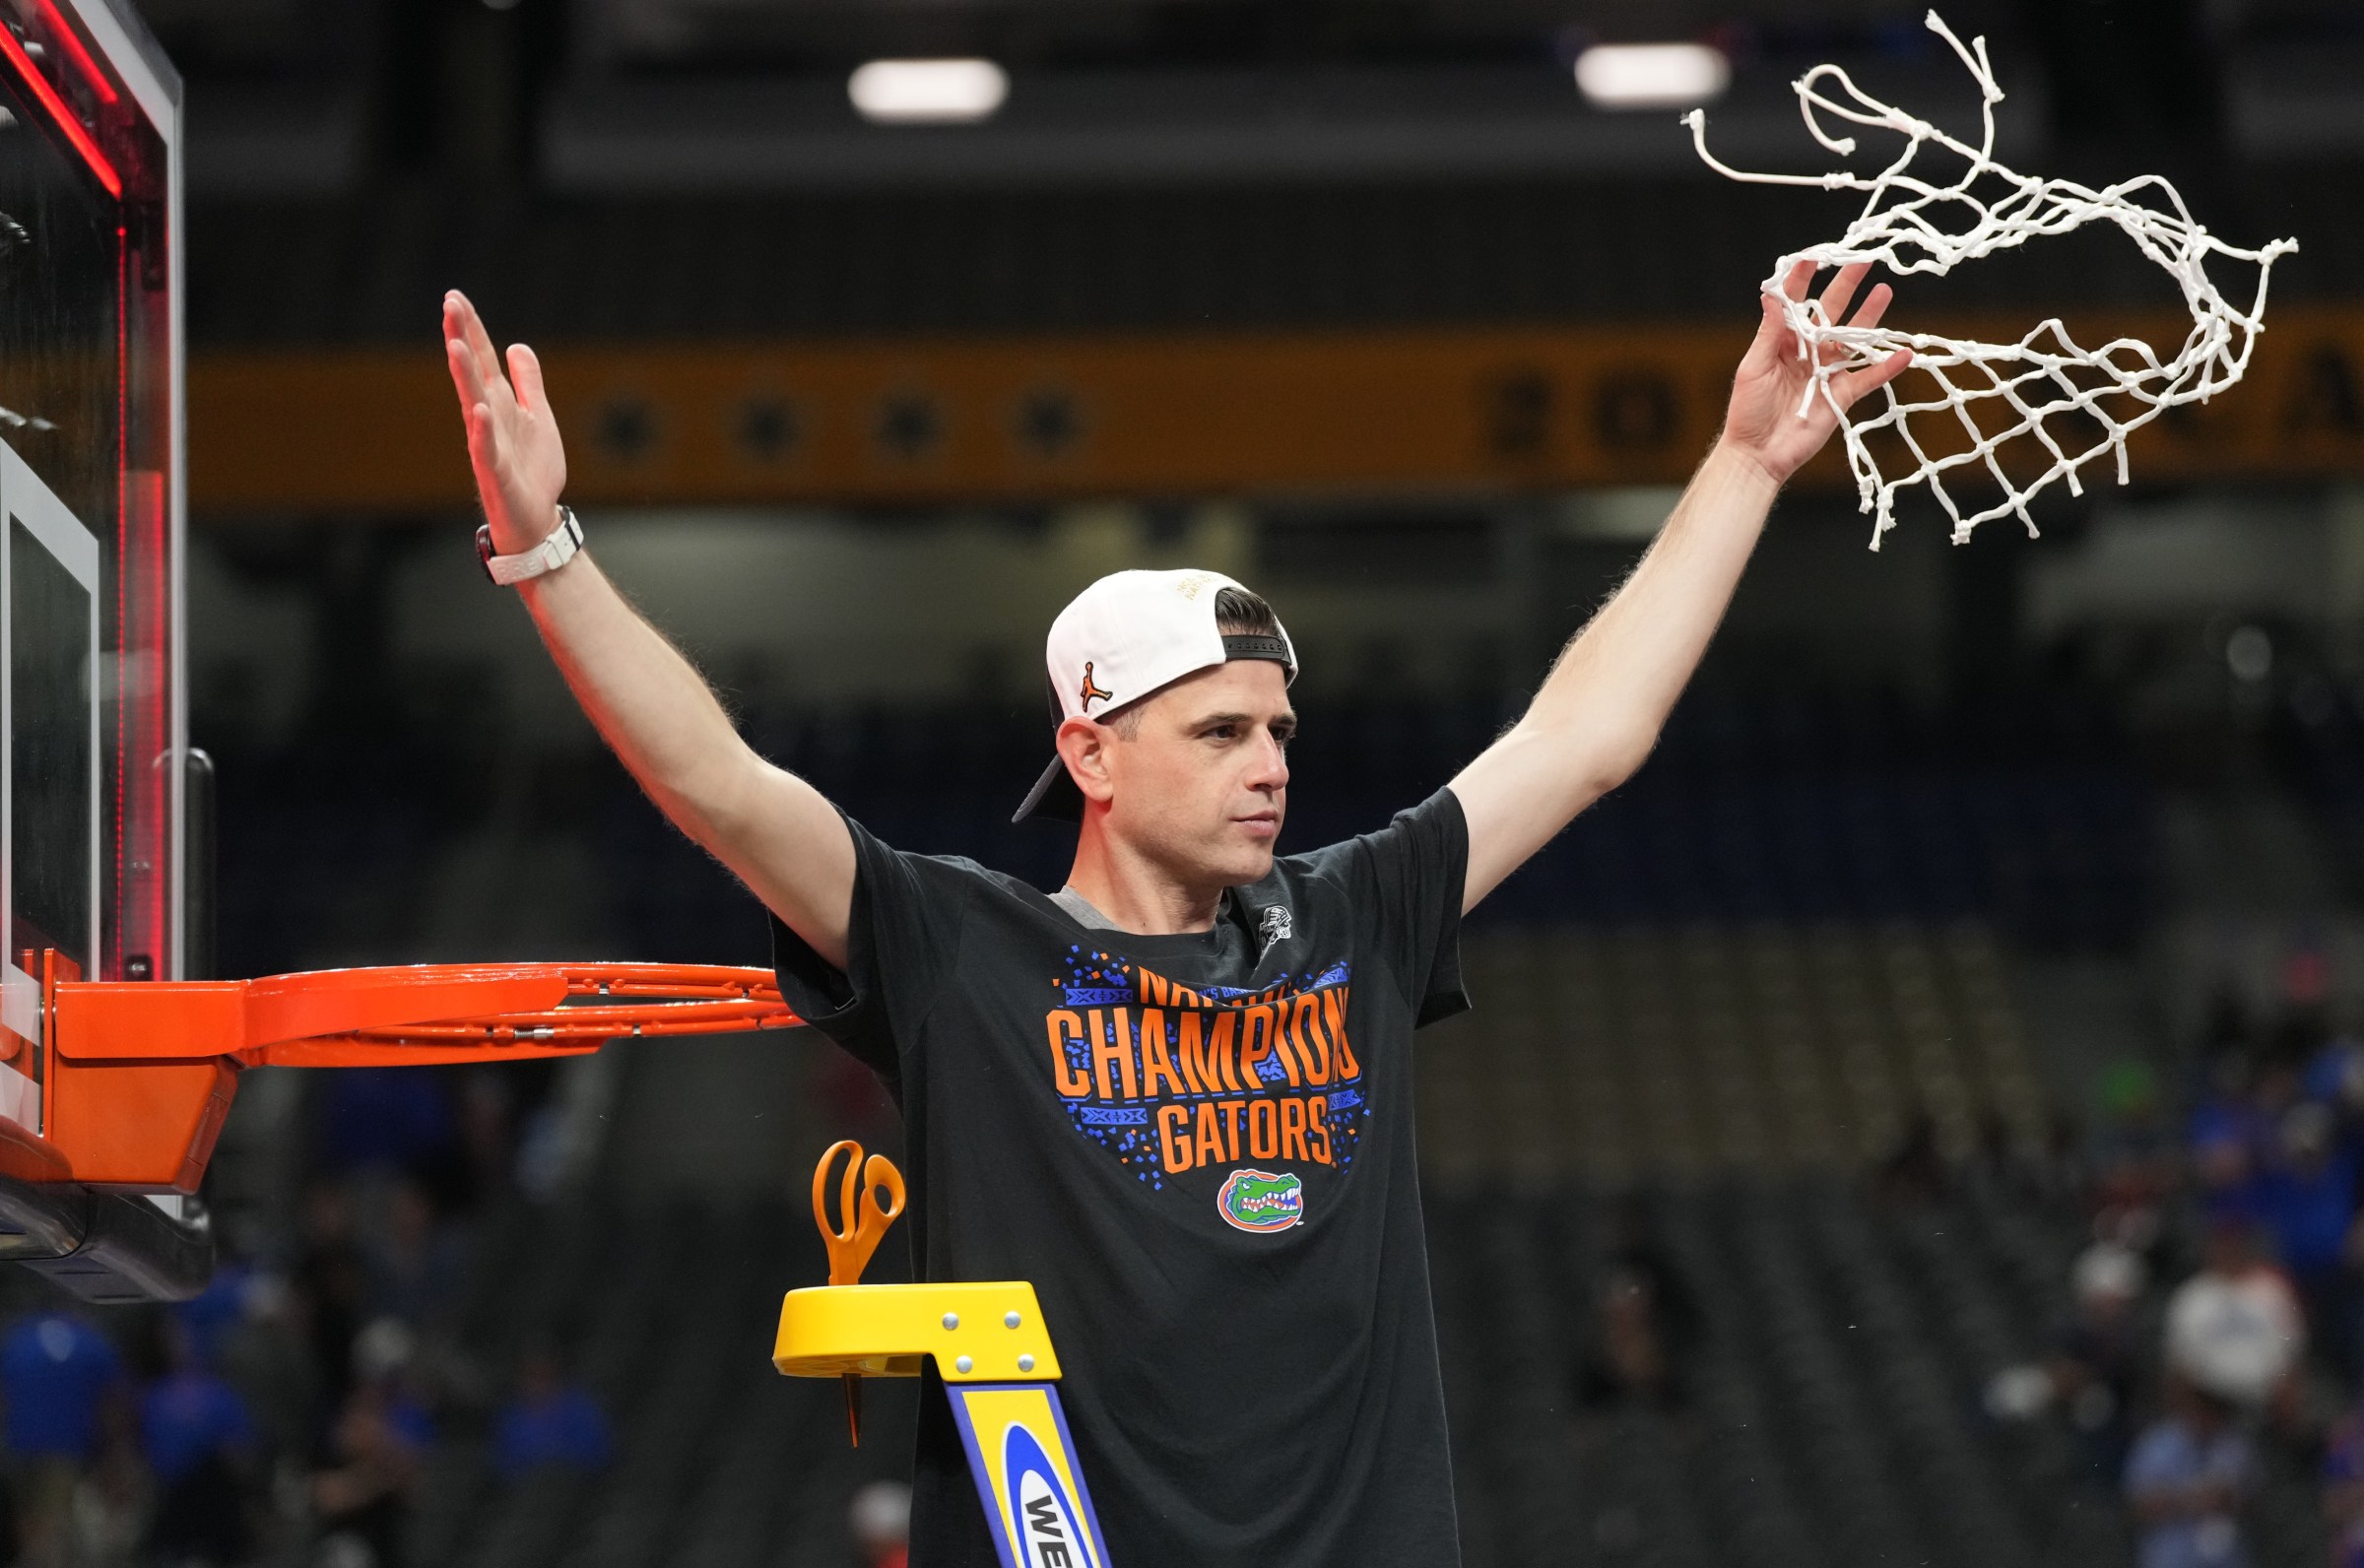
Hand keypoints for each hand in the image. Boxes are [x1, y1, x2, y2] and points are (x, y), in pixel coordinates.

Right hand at [443, 290, 567, 555]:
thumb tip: (517, 346)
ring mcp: (489, 445)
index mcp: (499, 403)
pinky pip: (486, 450)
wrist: (536, 520)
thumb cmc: (532, 470)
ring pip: (473, 404)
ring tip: (455, 345)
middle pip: (472, 373)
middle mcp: (488, 419)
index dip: (471, 329)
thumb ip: (528, 383)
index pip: (482, 359)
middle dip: (461, 339)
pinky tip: (476, 410)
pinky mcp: (496, 474)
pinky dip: (482, 431)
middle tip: (449, 305)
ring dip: (464, 376)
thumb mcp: (538, 417)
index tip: (455, 297)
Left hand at [1718, 259, 1910, 486]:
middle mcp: (1808, 351)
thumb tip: (1770, 296)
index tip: (1812, 256)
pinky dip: (1887, 368)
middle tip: (1862, 261)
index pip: (1796, 304)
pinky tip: (1905, 353)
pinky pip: (1869, 378)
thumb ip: (1768, 333)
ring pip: (1854, 339)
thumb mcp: (1753, 368)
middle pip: (1831, 312)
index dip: (1803, 280)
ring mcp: (1827, 372)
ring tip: (1885, 291)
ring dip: (1870, 317)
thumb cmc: (1747, 411)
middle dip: (1846, 286)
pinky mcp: (1842, 395)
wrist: (1758, 454)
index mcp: (1783, 341)